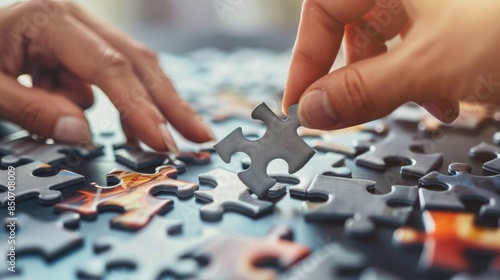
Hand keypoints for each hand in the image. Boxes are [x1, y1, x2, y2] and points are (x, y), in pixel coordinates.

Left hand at [0, 0, 213, 151]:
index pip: (109, 67)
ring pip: (132, 69)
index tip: (161, 142)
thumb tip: (83, 134)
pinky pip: (111, 79)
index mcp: (51, 19)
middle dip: (170, 103)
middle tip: (199, 135)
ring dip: (149, 107)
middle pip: (138, 62)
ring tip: (166, 140)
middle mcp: (75, 19)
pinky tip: (132, 131)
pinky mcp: (81, 47)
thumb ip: (32, 110)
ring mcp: (82, 31)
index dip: (140, 107)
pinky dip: (123, 105)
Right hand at [283, 0, 499, 129]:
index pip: (322, 11)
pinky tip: (450, 98)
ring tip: (428, 108)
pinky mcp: (457, 16)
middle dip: (357, 76)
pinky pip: (422, 41)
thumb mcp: (428, 66)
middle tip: (354, 114)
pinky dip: (425, 74)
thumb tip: (310, 111)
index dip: (304, 62)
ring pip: (391, 37)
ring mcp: (435, 0)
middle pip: (355, 26)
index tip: (298, 106)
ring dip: (396, 81)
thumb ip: (360, 91)